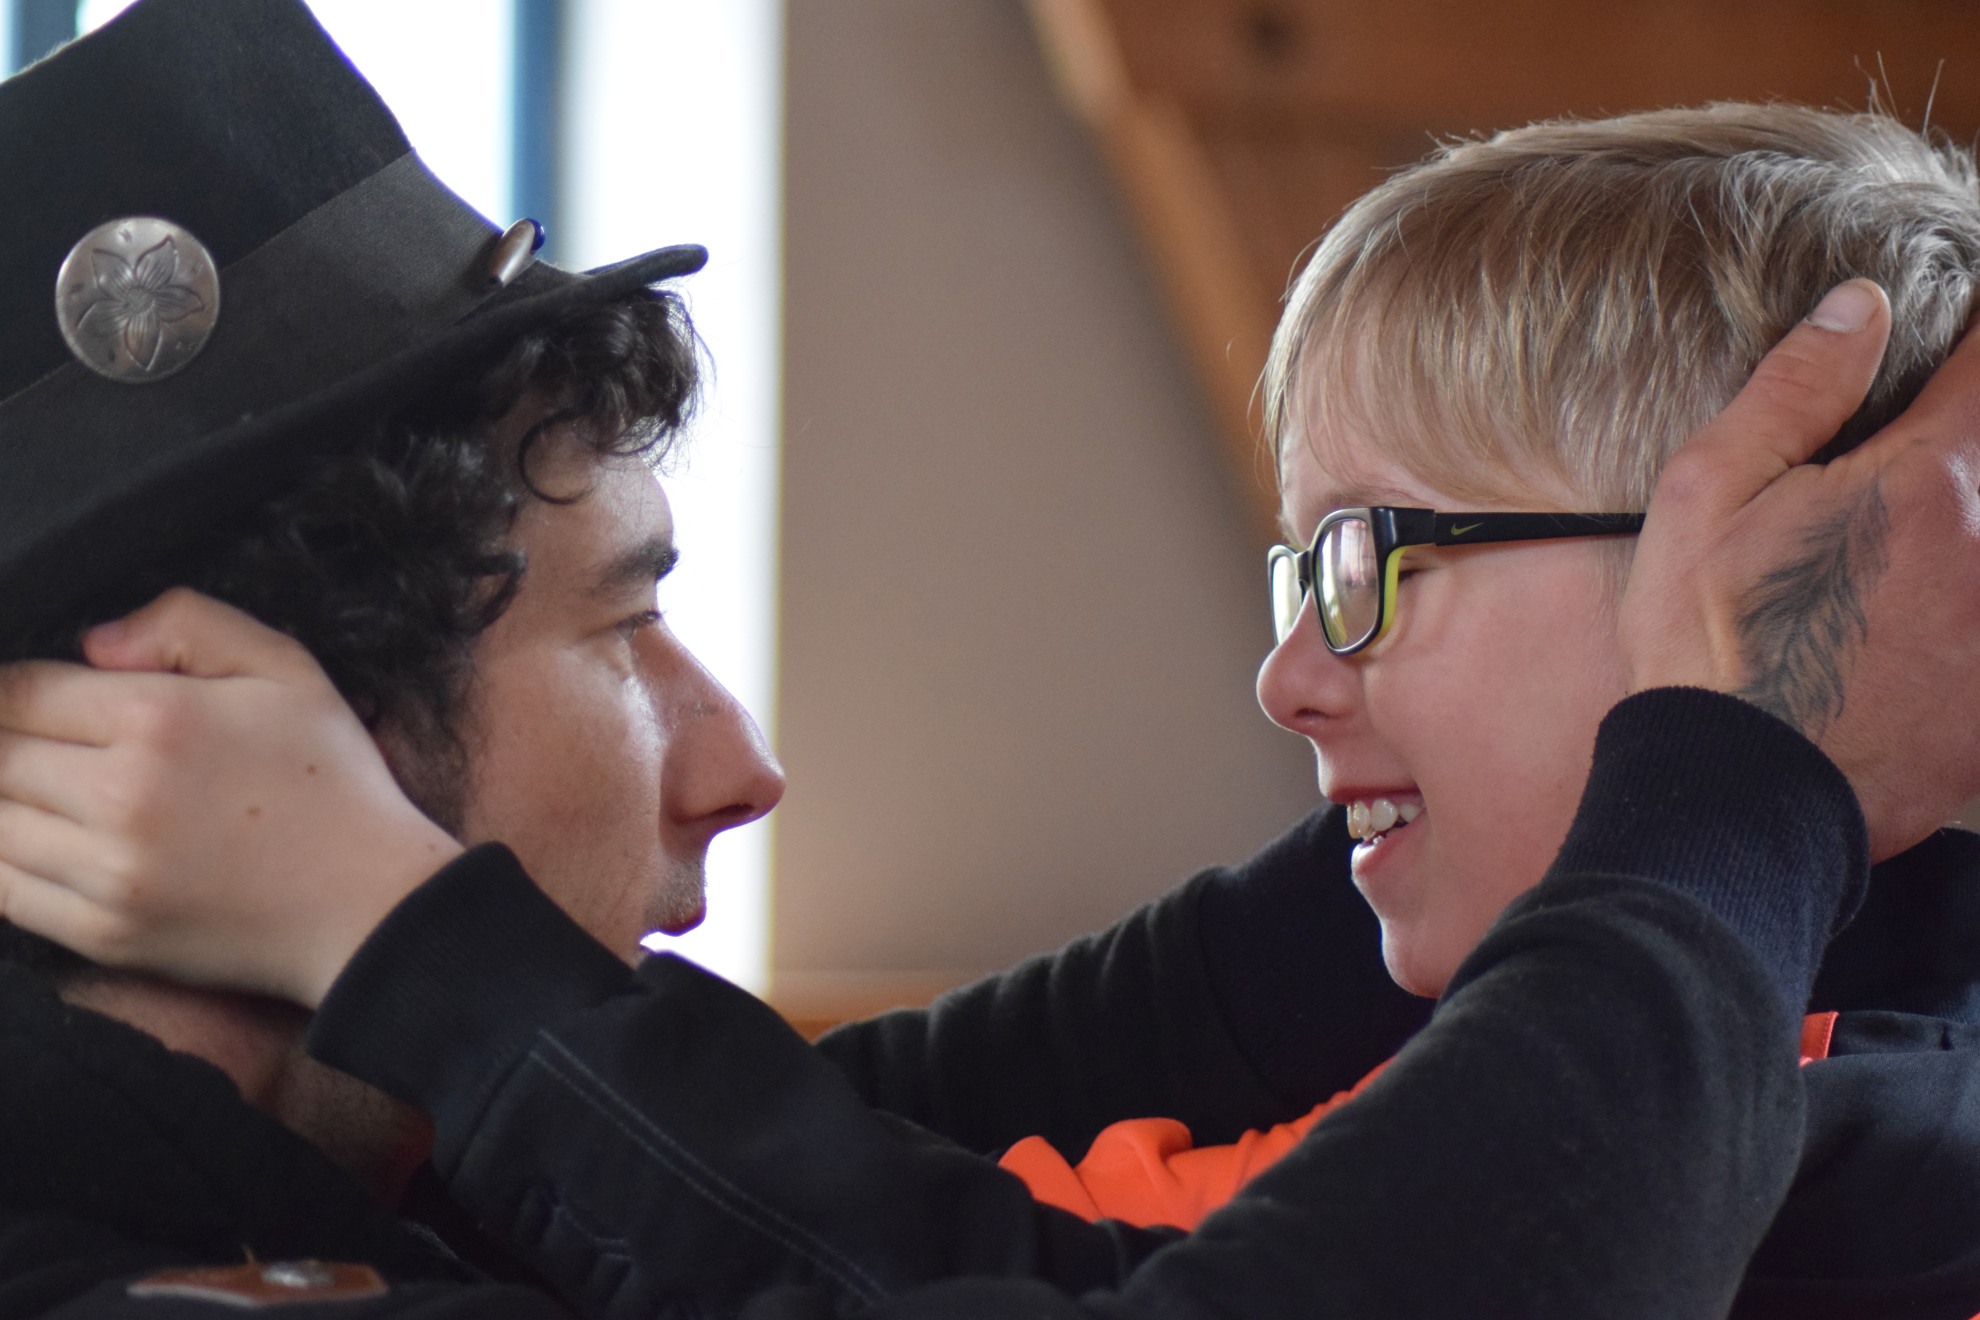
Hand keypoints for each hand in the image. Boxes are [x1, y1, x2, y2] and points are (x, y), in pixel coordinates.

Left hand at [0, 588, 462, 1005]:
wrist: (371, 905)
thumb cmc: (335, 785)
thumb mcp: (288, 669)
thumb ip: (189, 624)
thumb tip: (94, 643)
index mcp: (159, 719)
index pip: (18, 691)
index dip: (13, 691)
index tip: (31, 699)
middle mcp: (121, 795)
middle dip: (8, 740)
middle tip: (44, 744)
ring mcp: (107, 872)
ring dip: (7, 800)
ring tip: (48, 793)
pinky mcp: (103, 934)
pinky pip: (4, 891)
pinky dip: (7, 861)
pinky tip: (42, 841)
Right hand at [1623, 279, 1979, 857]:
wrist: (1739, 795)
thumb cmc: (1710, 646)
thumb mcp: (1707, 495)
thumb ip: (1794, 389)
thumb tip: (1860, 306)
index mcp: (1931, 478)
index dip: (1972, 339)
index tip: (1954, 341)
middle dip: (1969, 439)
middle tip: (1907, 471)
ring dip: (1969, 520)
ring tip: (1895, 557)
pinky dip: (1966, 605)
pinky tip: (1917, 617)